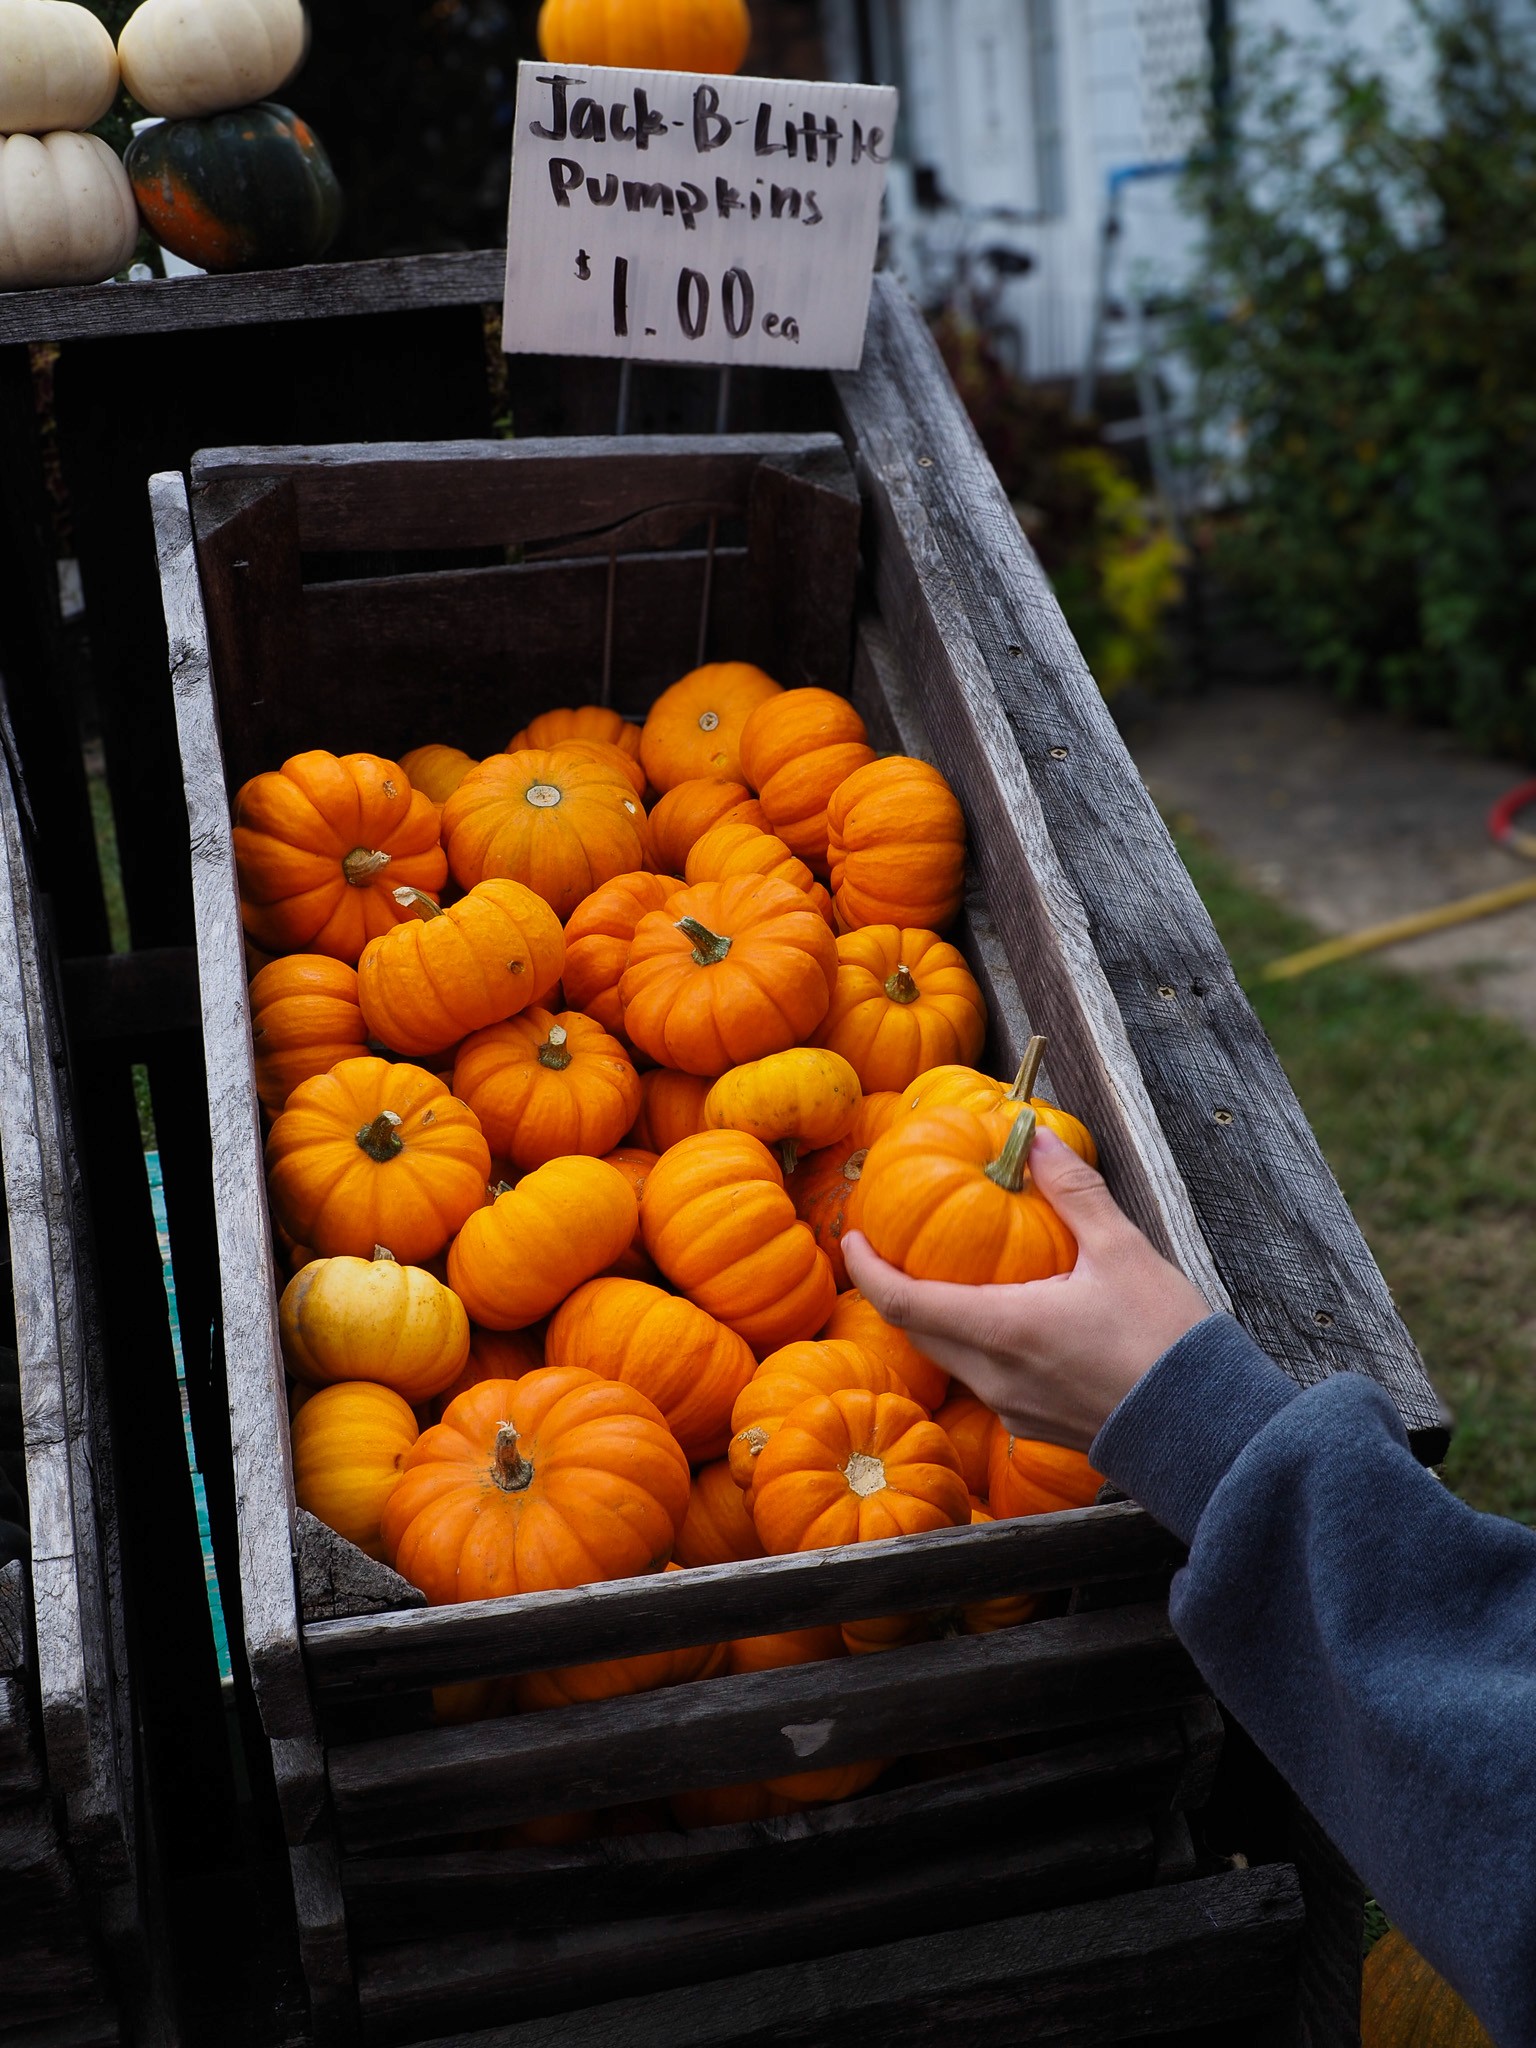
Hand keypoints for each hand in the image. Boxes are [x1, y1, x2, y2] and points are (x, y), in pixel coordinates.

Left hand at [841, 1126, 1212, 1450]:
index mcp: (1003, 1330)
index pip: (903, 1302)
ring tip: (944, 1275)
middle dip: (896, 1290)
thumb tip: (1035, 1139)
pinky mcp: (1034, 1427)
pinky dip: (975, 1343)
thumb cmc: (1165, 1338)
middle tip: (890, 1248)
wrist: (1207, 1430)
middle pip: (919, 1331)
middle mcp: (994, 1377)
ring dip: (937, 1317)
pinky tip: (1002, 1317)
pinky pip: (985, 1380)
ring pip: (951, 1358)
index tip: (853, 1237)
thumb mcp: (1121, 1250)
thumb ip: (1072, 1192)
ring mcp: (1011, 1410)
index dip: (868, 1269)